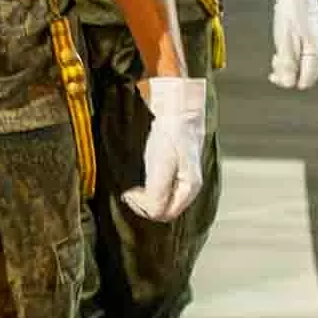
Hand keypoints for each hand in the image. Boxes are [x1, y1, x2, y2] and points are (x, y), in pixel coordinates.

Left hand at [122, 78, 209, 221]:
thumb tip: (151, 213)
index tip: (128, 196)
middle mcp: (188, 183)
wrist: (175, 103)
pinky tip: (139, 174)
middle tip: (127, 192)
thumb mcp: (161, 166)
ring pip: (162, 195)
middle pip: (165, 206)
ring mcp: (183, 173)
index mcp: (189, 188)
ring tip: (131, 185)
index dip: (145, 209)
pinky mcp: (175, 162)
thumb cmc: (169, 133)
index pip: (166, 213)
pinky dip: (148, 182)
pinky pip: (161, 182)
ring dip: (145, 193)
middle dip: (144, 203)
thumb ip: (157, 194)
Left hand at [258, 0, 317, 90]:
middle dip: (286, 73)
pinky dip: (287, 59)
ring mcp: (314, 49)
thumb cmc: (290, 16)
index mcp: (316, 56)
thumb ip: (287, 64)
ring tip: (276, 55)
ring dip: (285, 67)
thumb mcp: (285, 42)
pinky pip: (298, 60)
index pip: (304, 82)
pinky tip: (279, 53)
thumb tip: (289, 84)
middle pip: (301, 77)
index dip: (288, 81)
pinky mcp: (308, 44)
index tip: (274, 72)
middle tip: (274, 60)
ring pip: (299, 69)